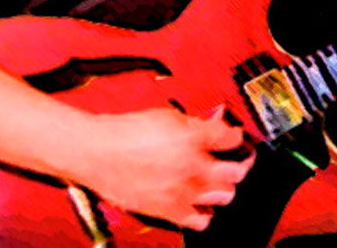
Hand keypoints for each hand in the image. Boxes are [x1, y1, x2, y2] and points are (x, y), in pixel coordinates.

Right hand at [76, 106, 254, 231]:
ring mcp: (182, 193)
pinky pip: (201, 220)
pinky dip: (206, 212)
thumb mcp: (167, 115)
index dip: (238, 135)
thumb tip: (217, 122)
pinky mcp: (169, 211)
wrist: (96, 153)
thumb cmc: (125, 132)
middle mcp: (192, 168)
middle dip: (240, 163)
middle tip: (236, 158)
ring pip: (224, 197)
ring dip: (225, 186)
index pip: (233, 138)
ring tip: (218, 178)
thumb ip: (197, 122)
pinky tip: (201, 201)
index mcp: (193, 139)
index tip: (236, 136)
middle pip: (237, 172)